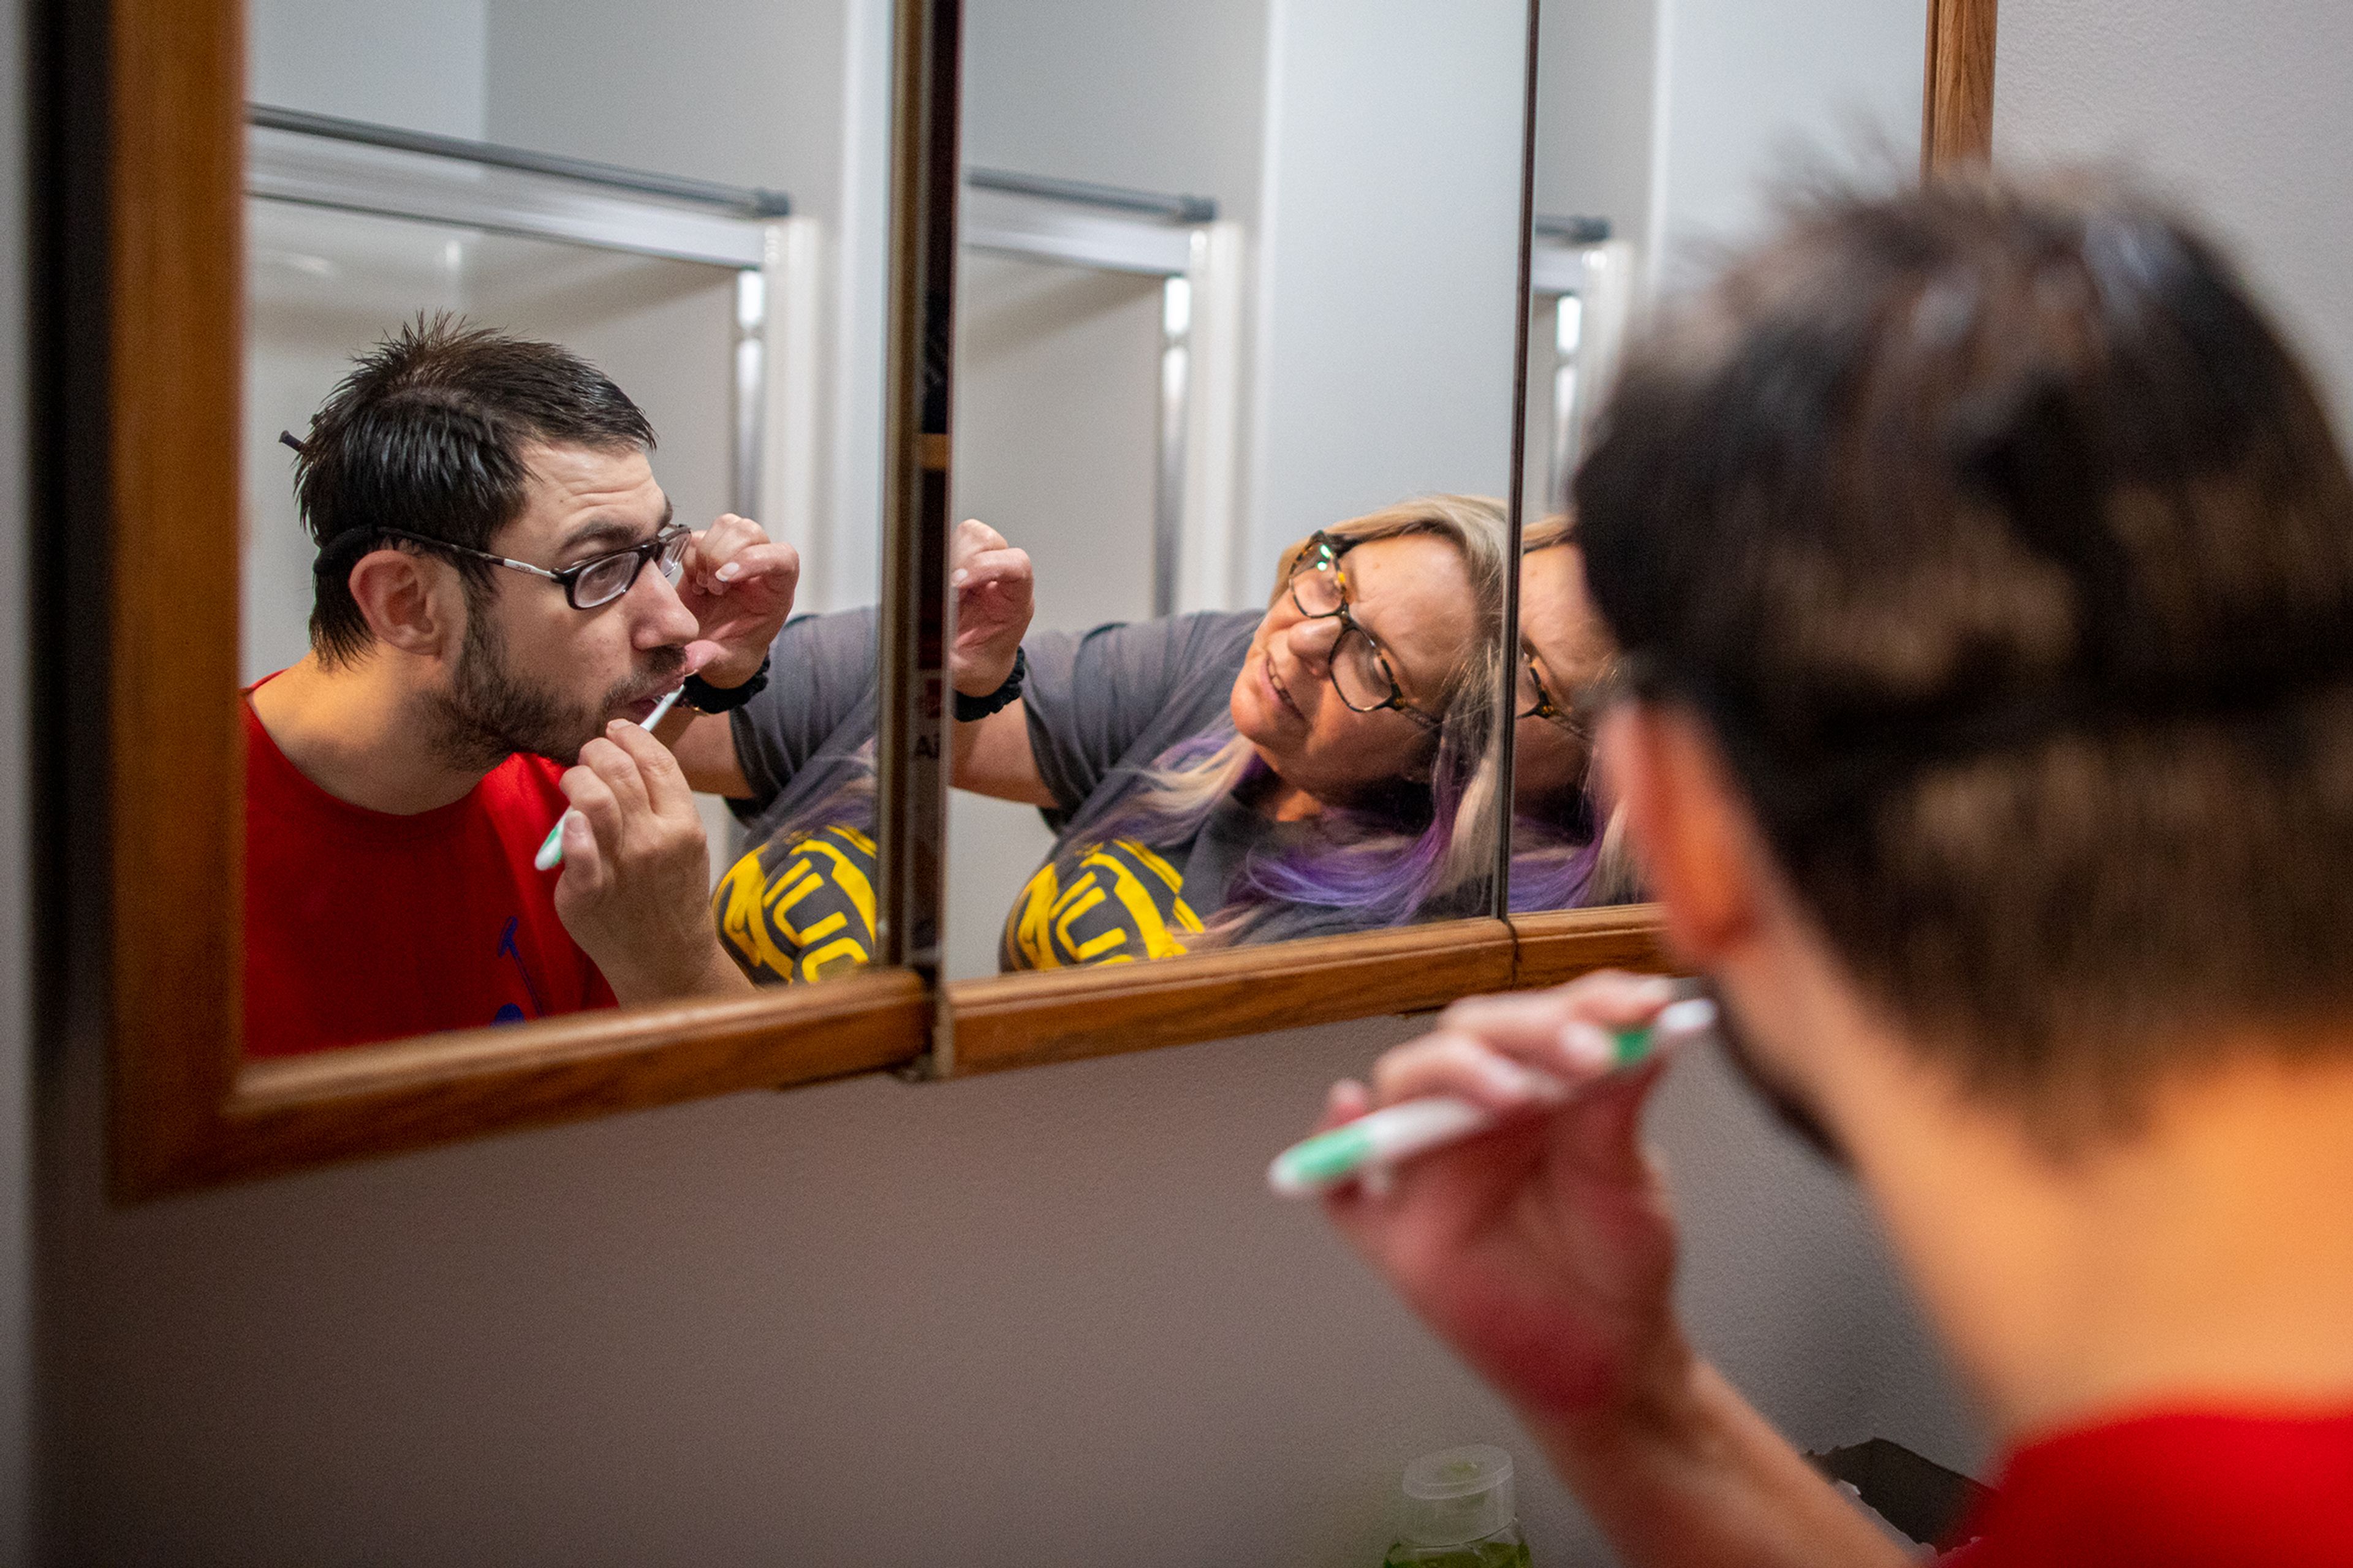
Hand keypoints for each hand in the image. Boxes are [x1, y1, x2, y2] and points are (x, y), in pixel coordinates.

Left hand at [550, 719, 733, 1001]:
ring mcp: (624, 867)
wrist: (668, 958)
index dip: (631, 736)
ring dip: (577, 778)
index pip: (657, 762)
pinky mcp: (591, 893)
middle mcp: (656, 841)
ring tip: (573, 780)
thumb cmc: (672, 895)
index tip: (615, 729)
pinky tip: (569, 823)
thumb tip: (625, 758)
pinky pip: (578, 851)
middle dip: (597, 750)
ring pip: (595, 800)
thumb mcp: (686, 845)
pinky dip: (571, 830)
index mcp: (684, 824)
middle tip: (588, 753)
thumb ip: (662, 805)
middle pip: (620, 772)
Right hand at [678, 514, 799, 689]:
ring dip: (706, 552)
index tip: (725, 578)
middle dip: (722, 555)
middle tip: (713, 588)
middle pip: (750, 531)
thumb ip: (711, 658)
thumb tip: (690, 660)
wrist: (715, 645)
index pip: (783, 557)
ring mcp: (736, 553)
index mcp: (777, 590)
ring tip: (704, 586)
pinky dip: (689, 558)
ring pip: (727, 524)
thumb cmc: (733, 651)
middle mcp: (761, 565)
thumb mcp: (726, 662)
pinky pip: (698, 536)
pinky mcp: (710, 551)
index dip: (755, 559)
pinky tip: (694, 585)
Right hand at [950, 518, 1033, 698]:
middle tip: (943, 584)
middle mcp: (1002, 579)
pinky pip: (951, 541)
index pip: (1017, 565)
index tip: (957, 582)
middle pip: (990, 542)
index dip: (987, 565)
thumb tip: (921, 640)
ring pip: (971, 535)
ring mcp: (984, 567)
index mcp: (1015, 602)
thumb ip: (945, 657)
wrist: (979, 666)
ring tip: (938, 583)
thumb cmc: (977, 665)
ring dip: (949, 553)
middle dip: (961, 558)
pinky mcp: (963, 563)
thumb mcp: (961, 670)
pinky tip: (932, 579)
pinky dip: (937, 554)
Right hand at [1319, 970, 1695, 1431]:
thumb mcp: (1631, 1182)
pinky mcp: (1394, 1231)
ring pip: (1403, 1086)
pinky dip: (1332, 1142)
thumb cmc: (1616, 1260)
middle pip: (1466, 1037)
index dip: (1582, 1002)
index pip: (1537, 1019)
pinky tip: (1350, 1110)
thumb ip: (1617, 1111)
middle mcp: (1471, 1112)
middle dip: (1526, 1034)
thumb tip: (1642, 1033)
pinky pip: (1340, 1183)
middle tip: (1590, 1056)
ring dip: (1449, 1072)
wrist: (1609, 1356)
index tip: (1640, 1008)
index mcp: (1533, 1087)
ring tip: (1511, 1093)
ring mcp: (1427, 1167)